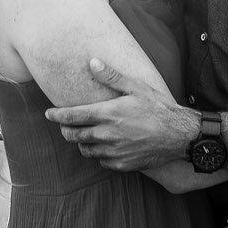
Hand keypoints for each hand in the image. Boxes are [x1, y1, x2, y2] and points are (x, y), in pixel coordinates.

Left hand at [46, 60, 197, 172]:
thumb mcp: (136, 87)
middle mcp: (108, 135)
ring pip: (86, 150)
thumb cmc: (158, 107)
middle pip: (74, 136)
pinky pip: (102, 161)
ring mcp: (114, 152)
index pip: (72, 116)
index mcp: (108, 114)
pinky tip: (104, 146)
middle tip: (65, 125)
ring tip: (84, 135)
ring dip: (82, 142)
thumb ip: (111, 76)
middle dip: (66, 130)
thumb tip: (91, 62)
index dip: (57, 116)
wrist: (179, 136)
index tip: (49, 114)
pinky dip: (99, 154)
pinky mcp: (122, 164)